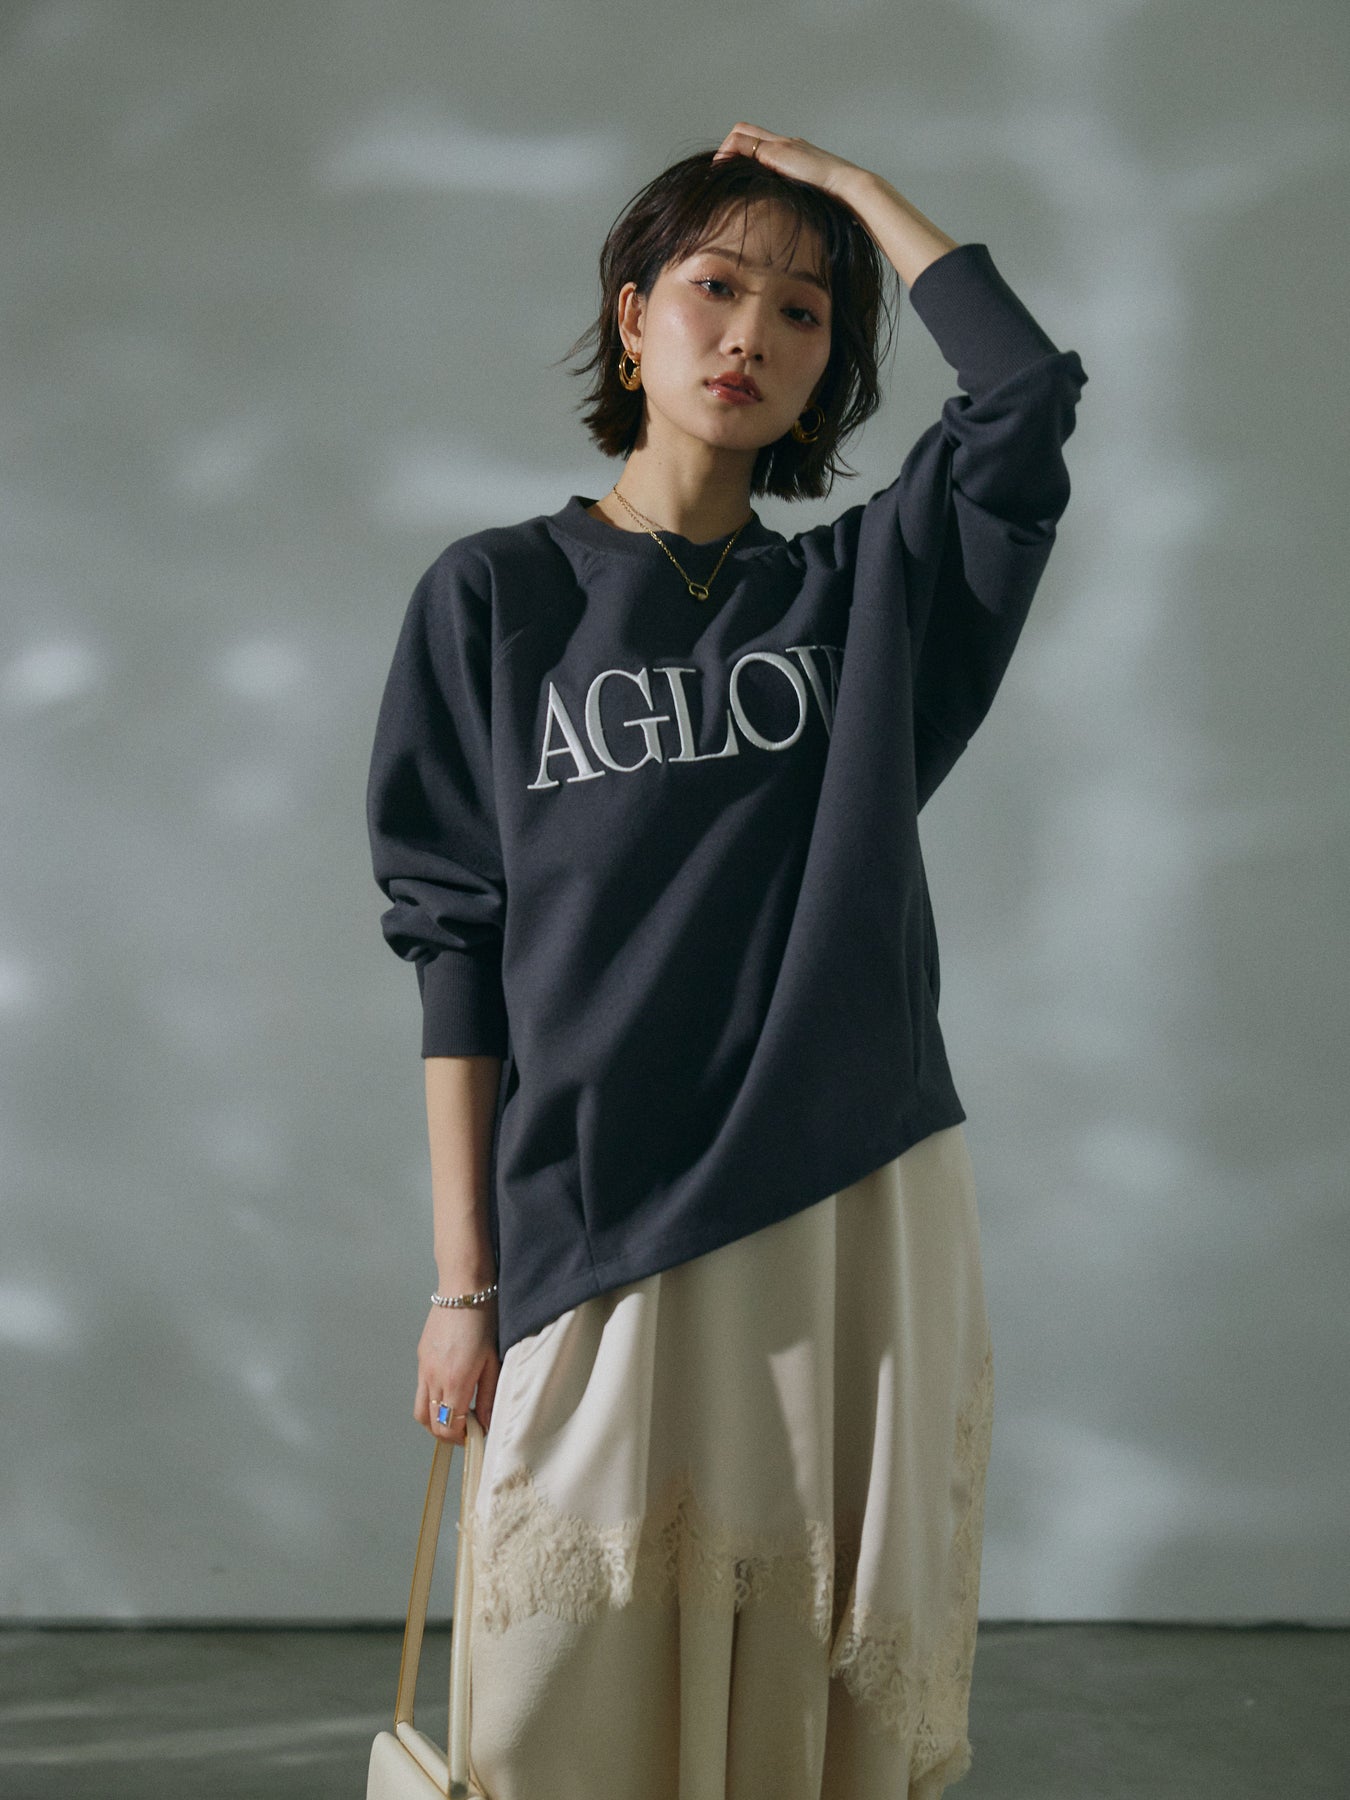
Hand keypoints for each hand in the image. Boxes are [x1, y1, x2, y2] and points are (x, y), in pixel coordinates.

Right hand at [414, 1298, 499, 1443]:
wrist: (463, 1289)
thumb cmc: (484, 1320)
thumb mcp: (494, 1361)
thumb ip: (489, 1396)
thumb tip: (486, 1423)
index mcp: (455, 1381)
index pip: (449, 1427)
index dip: (462, 1438)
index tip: (476, 1435)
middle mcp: (434, 1378)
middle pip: (432, 1424)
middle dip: (449, 1434)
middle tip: (467, 1429)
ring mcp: (424, 1368)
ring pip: (421, 1411)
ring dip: (436, 1420)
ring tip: (456, 1413)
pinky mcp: (421, 1358)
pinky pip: (421, 1389)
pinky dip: (433, 1400)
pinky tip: (451, 1389)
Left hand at [710, 124, 868, 200]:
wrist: (846, 188)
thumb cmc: (834, 201)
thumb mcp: (808, 201)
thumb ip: (795, 202)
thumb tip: (790, 231)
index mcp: (795, 154)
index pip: (762, 144)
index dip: (743, 154)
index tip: (731, 174)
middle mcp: (786, 143)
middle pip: (748, 132)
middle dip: (730, 148)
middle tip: (719, 170)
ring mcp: (781, 144)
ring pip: (742, 131)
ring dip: (726, 150)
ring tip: (717, 171)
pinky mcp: (776, 150)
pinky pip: (740, 141)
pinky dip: (727, 152)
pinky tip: (721, 169)